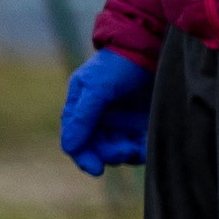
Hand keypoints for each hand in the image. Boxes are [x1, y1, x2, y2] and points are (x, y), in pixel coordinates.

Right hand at [55, 53, 148, 177]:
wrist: (150, 50)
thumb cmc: (118, 65)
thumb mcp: (96, 88)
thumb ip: (82, 117)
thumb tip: (69, 148)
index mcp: (80, 109)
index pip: (76, 141)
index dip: (84, 157)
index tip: (96, 169)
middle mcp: (98, 119)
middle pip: (98, 149)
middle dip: (110, 154)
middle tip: (126, 149)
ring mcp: (120, 122)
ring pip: (118, 151)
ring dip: (127, 154)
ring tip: (138, 146)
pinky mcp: (141, 124)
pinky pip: (137, 146)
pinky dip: (141, 150)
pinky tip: (147, 144)